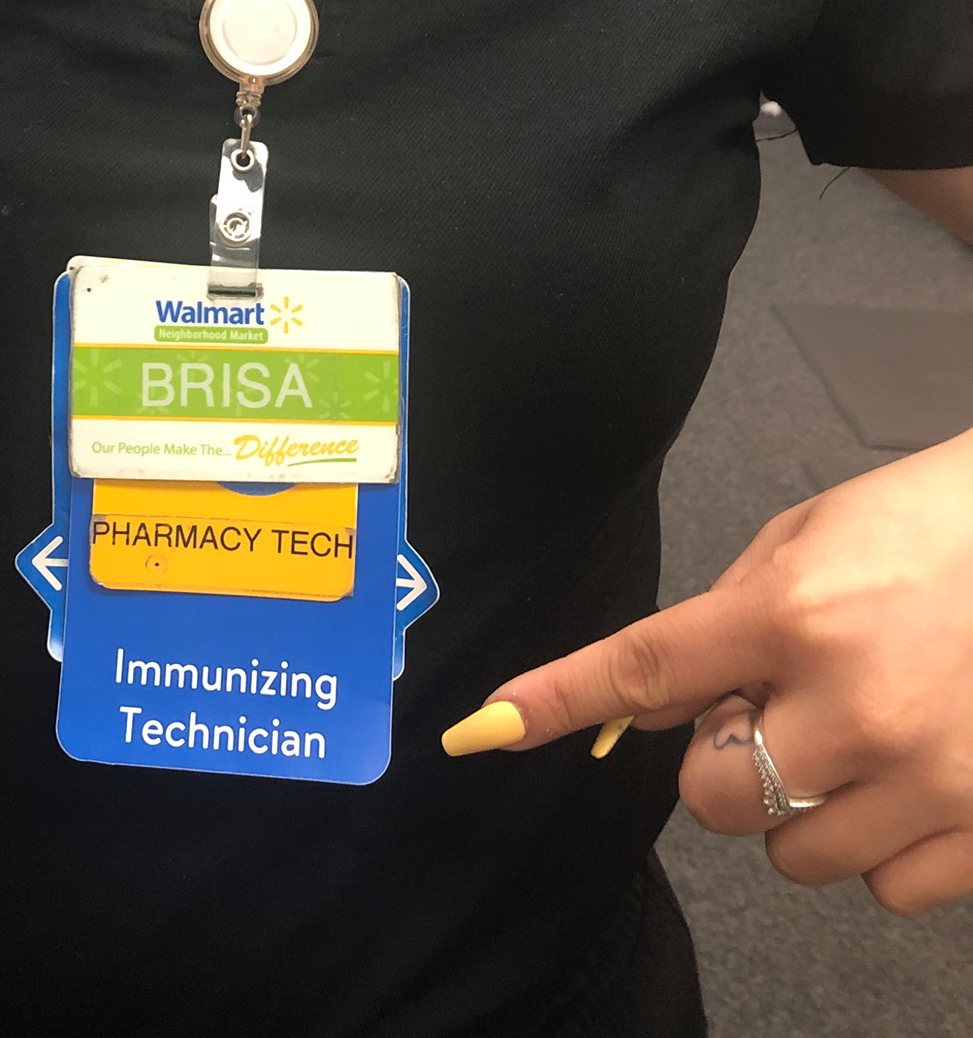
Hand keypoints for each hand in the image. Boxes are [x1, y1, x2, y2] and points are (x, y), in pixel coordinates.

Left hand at [442, 432, 972, 916]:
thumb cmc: (929, 529)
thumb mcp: (806, 543)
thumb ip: (720, 625)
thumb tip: (642, 705)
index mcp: (794, 611)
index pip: (647, 667)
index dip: (561, 698)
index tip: (488, 725)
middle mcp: (854, 702)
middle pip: (712, 796)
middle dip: (726, 760)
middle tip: (783, 704)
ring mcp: (929, 774)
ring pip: (796, 854)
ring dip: (805, 803)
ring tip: (861, 730)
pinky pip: (885, 887)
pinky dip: (884, 844)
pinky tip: (913, 772)